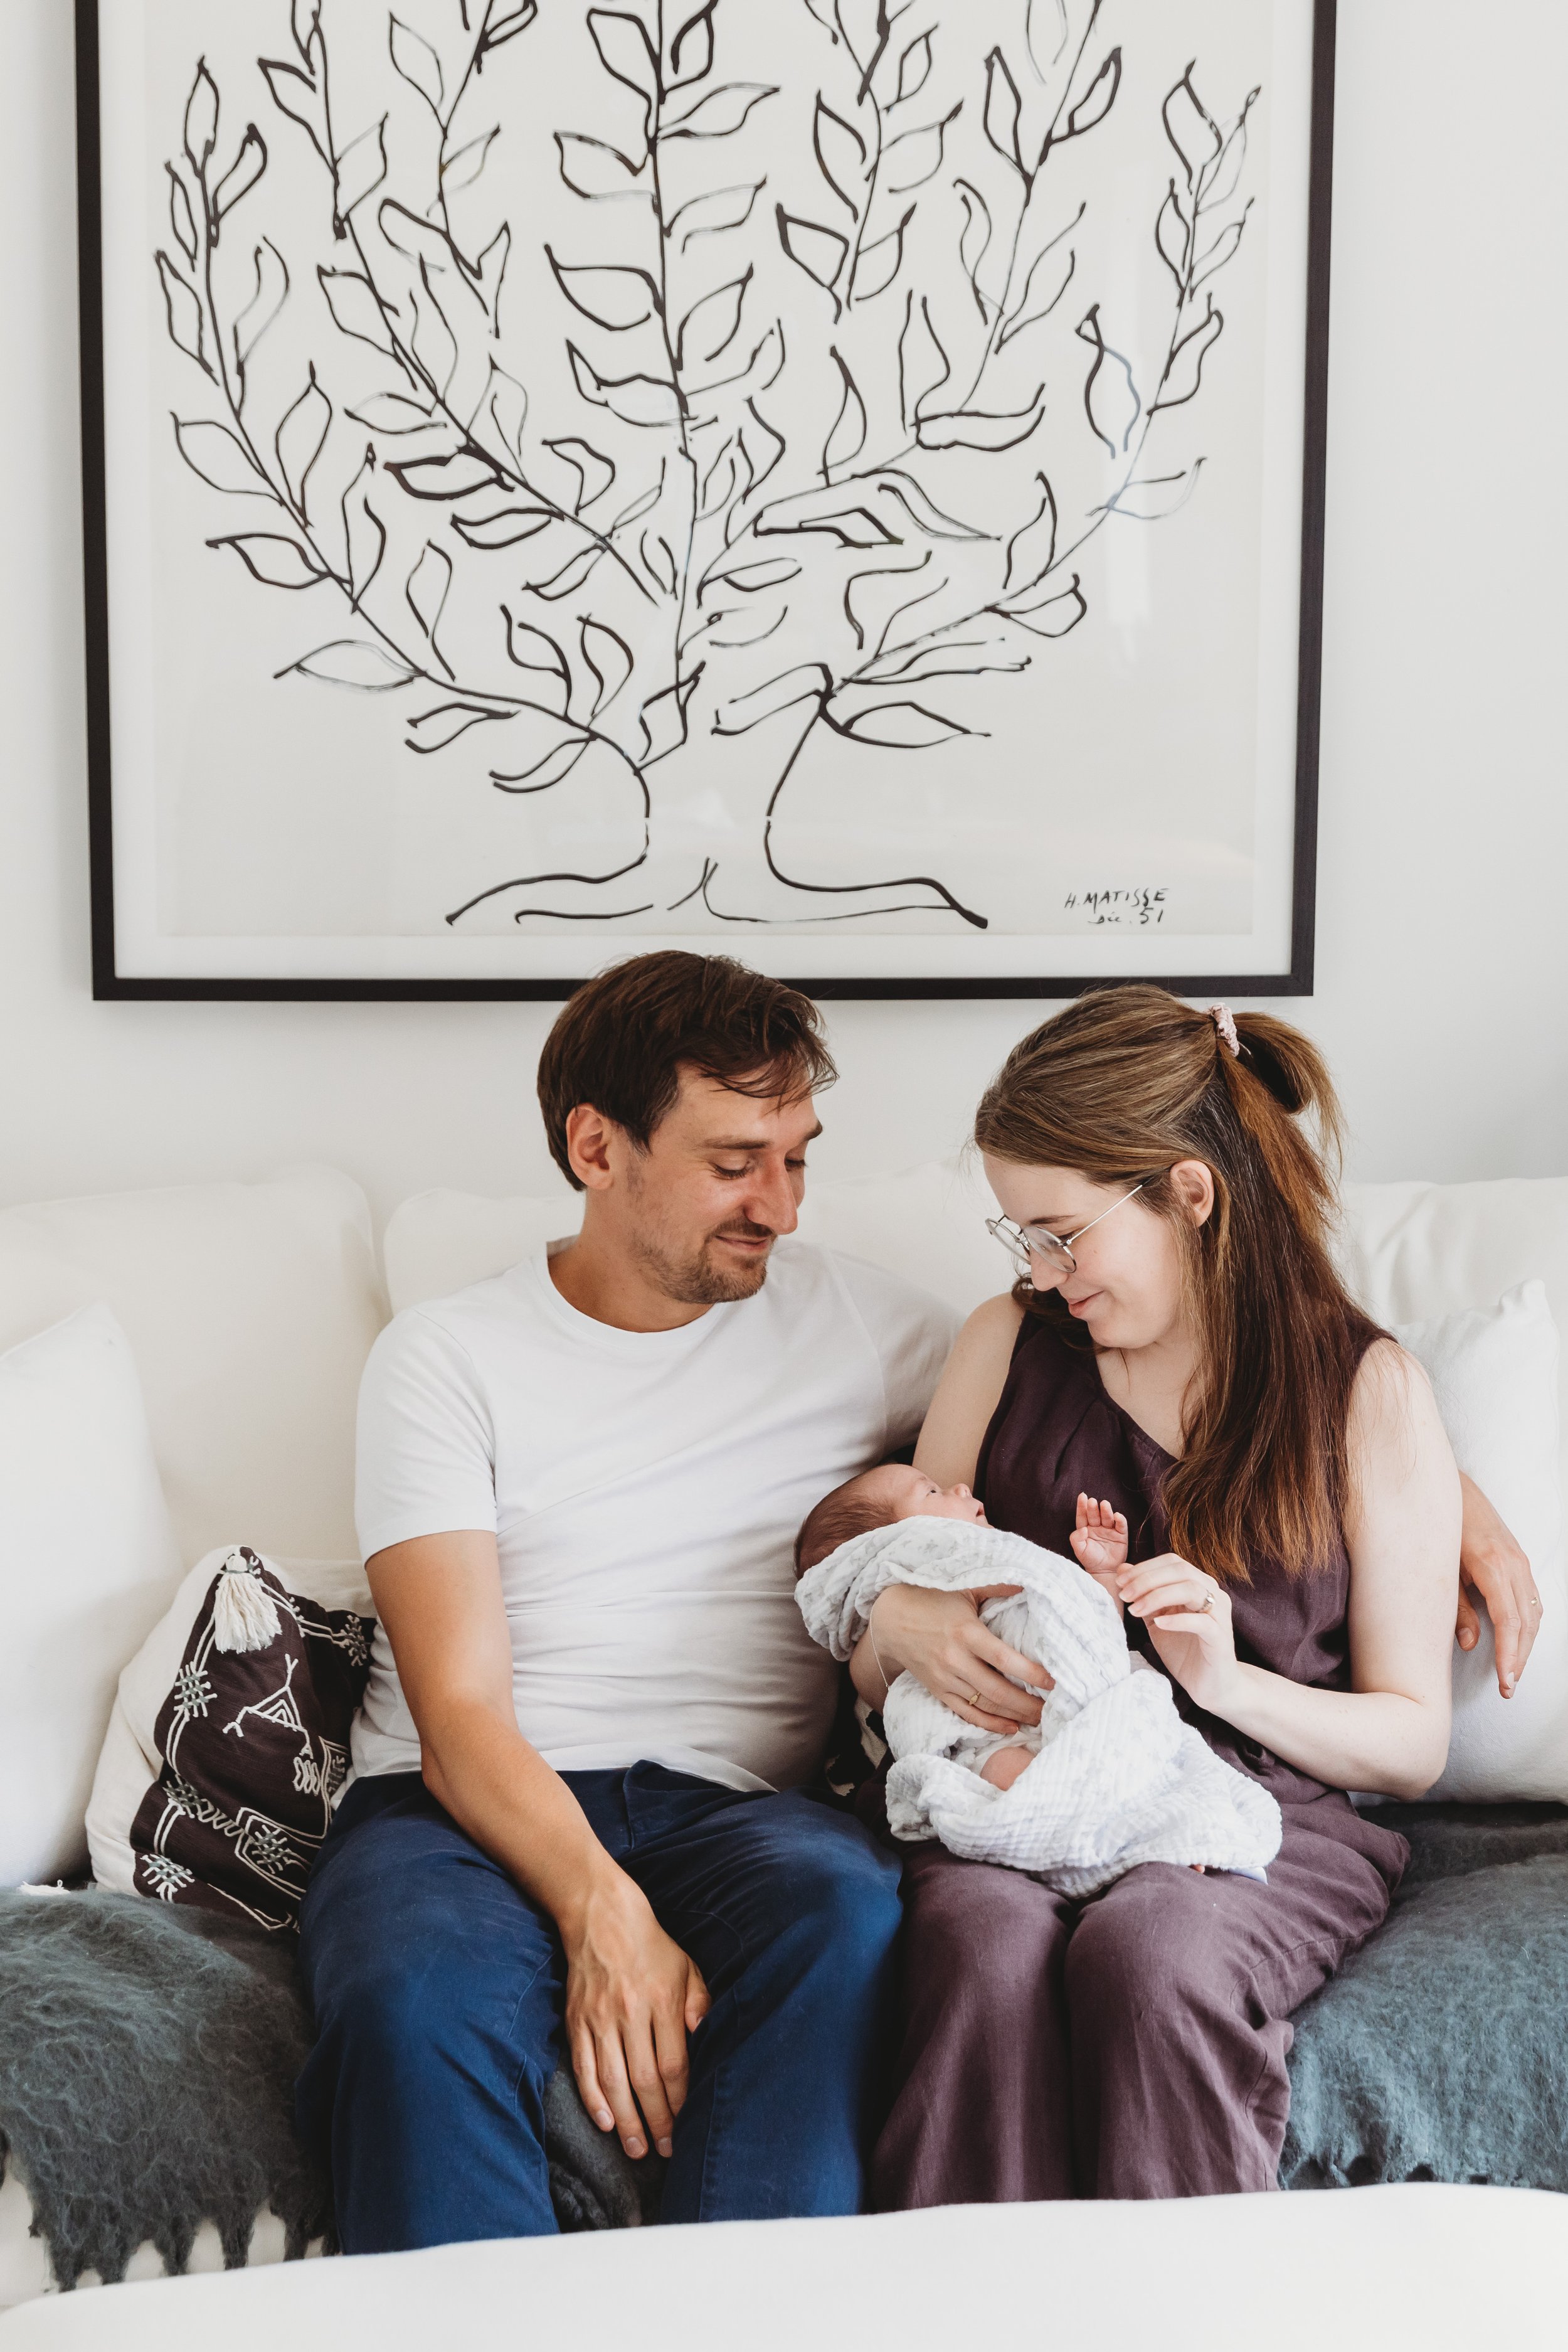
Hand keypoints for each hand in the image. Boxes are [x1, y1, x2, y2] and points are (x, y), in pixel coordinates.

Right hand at [559, 1863, 708, 2162]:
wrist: (601, 1916)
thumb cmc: (652, 1946)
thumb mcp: (687, 1966)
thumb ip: (700, 2003)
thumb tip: (705, 2037)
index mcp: (662, 1999)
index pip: (674, 2064)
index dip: (680, 2101)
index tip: (686, 2126)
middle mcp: (630, 2011)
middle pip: (644, 2080)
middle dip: (656, 2121)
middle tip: (664, 2150)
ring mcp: (600, 2018)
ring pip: (613, 2081)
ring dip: (626, 2120)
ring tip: (636, 2149)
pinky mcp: (576, 2021)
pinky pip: (583, 2067)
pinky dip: (593, 2098)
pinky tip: (605, 2122)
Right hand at [868, 1582, 1052, 1732]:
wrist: (891, 1619)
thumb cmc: (931, 1599)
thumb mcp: (963, 1588)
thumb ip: (996, 1586)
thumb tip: (1027, 1582)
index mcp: (966, 1633)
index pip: (1003, 1659)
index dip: (1030, 1673)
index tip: (1054, 1682)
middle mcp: (955, 1659)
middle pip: (997, 1691)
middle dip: (1027, 1704)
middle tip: (1053, 1710)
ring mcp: (945, 1679)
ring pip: (984, 1706)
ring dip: (1014, 1716)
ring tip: (1039, 1720)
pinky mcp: (937, 1691)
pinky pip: (965, 1714)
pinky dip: (989, 1724)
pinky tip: (1010, 1727)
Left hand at [1070, 1493, 1128, 1603]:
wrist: (1105, 1572)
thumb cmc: (1090, 1560)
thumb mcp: (1079, 1550)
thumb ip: (1077, 1538)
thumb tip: (1083, 1529)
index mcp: (1085, 1529)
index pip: (1083, 1515)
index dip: (1082, 1506)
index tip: (1082, 1496)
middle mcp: (1097, 1527)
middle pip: (1095, 1514)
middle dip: (1093, 1507)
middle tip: (1092, 1502)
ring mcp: (1109, 1530)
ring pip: (1108, 1517)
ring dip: (1106, 1511)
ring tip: (1104, 1504)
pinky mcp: (1121, 1535)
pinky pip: (1121, 1526)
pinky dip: (1120, 1520)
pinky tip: (1117, 1516)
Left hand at [1118, 1552, 1240, 1715]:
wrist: (1211, 1686)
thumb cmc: (1184, 1650)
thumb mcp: (1157, 1619)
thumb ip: (1144, 1595)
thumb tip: (1122, 1569)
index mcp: (1198, 1585)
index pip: (1172, 1562)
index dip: (1144, 1568)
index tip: (1120, 1582)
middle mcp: (1213, 1594)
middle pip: (1181, 1571)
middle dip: (1147, 1579)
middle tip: (1125, 1595)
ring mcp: (1219, 1615)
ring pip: (1191, 1590)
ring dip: (1158, 1596)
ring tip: (1136, 1610)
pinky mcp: (1221, 1638)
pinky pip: (1202, 1622)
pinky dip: (1178, 1620)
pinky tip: (1159, 1624)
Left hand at [1457, 1473, 1541, 1696]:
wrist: (1451, 1487)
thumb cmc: (1439, 1527)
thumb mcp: (1440, 1567)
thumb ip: (1454, 1606)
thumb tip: (1470, 1643)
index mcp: (1493, 1566)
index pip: (1509, 1621)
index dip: (1509, 1654)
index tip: (1505, 1682)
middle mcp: (1513, 1564)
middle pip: (1526, 1622)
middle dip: (1519, 1658)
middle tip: (1508, 1688)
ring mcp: (1520, 1561)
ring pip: (1534, 1613)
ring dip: (1526, 1644)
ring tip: (1512, 1672)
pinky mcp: (1520, 1559)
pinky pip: (1532, 1598)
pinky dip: (1529, 1624)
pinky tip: (1518, 1641)